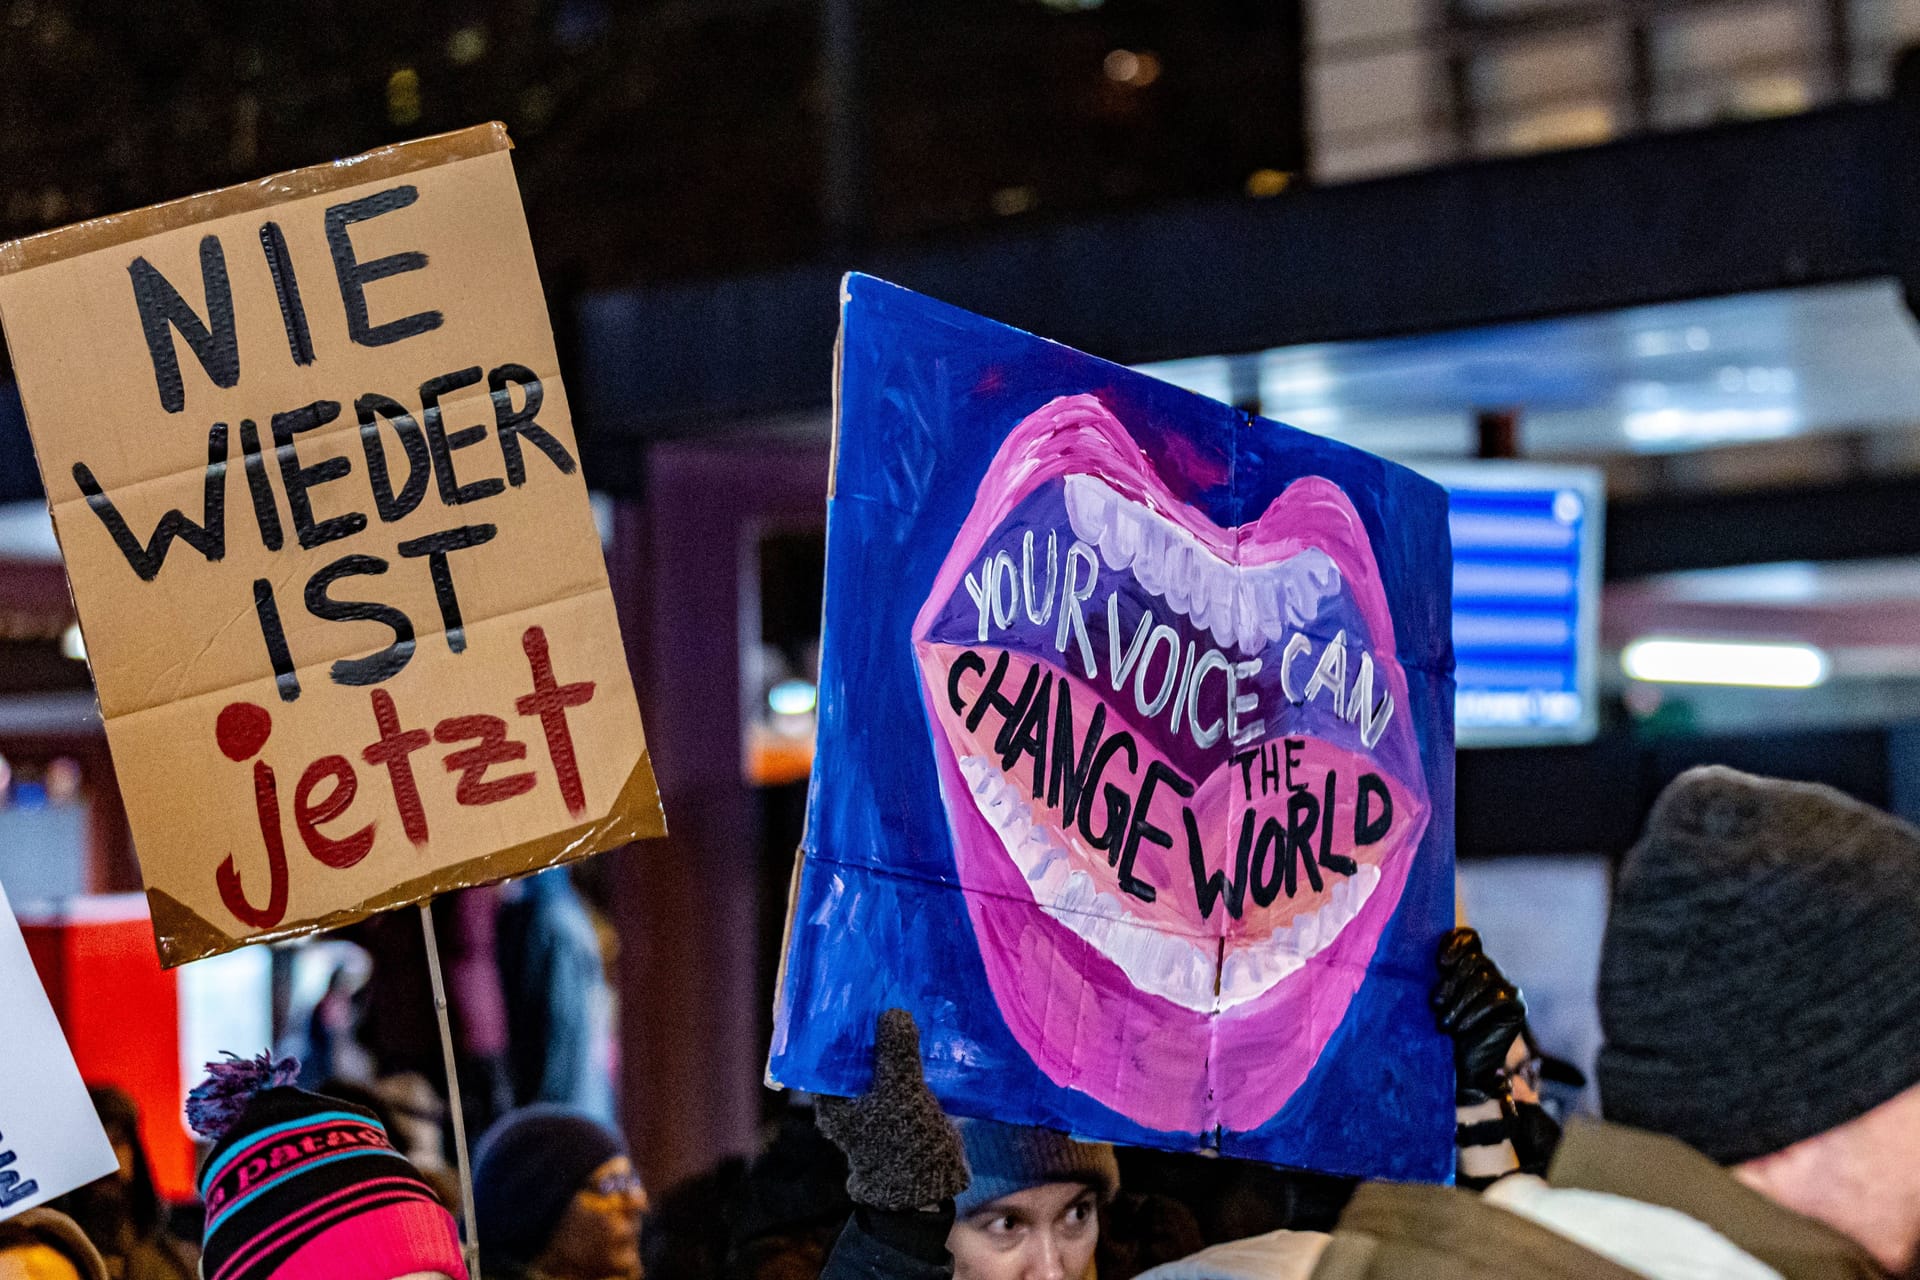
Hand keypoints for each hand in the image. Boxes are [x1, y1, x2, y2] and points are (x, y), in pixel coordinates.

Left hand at [815, 1009, 970, 1210]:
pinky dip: (906, 1057)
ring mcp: (872, 1104)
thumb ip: (895, 1052)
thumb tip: (894, 1013)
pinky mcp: (896, 1106)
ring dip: (890, 1042)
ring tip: (903, 1005)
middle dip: (868, 1031)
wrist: (930, 1183)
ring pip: (877, 1064)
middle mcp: (847, 1101)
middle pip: (853, 1057)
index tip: (851, 997)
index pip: (825, 1055)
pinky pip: (897, 1074)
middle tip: (882, 993)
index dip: (837, 1027)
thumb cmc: (902, 1141)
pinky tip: (920, 1034)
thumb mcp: (898, 1091)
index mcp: (832, 1101)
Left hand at [1432, 928, 1526, 1102]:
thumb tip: (1411, 950)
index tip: (1439, 964)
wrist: (1462, 1069)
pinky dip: (1475, 1012)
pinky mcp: (1516, 1005)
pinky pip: (1496, 997)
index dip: (1454, 943)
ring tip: (1444, 1024)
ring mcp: (1505, 986)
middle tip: (1435, 1005)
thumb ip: (1432, 976)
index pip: (1468, 937)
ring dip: (1460, 1001)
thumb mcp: (1432, 1000)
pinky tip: (1462, 1027)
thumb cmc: (1440, 1032)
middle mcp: (1489, 971)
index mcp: (1467, 964)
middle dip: (1451, 981)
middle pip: (1473, 959)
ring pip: (1483, 977)